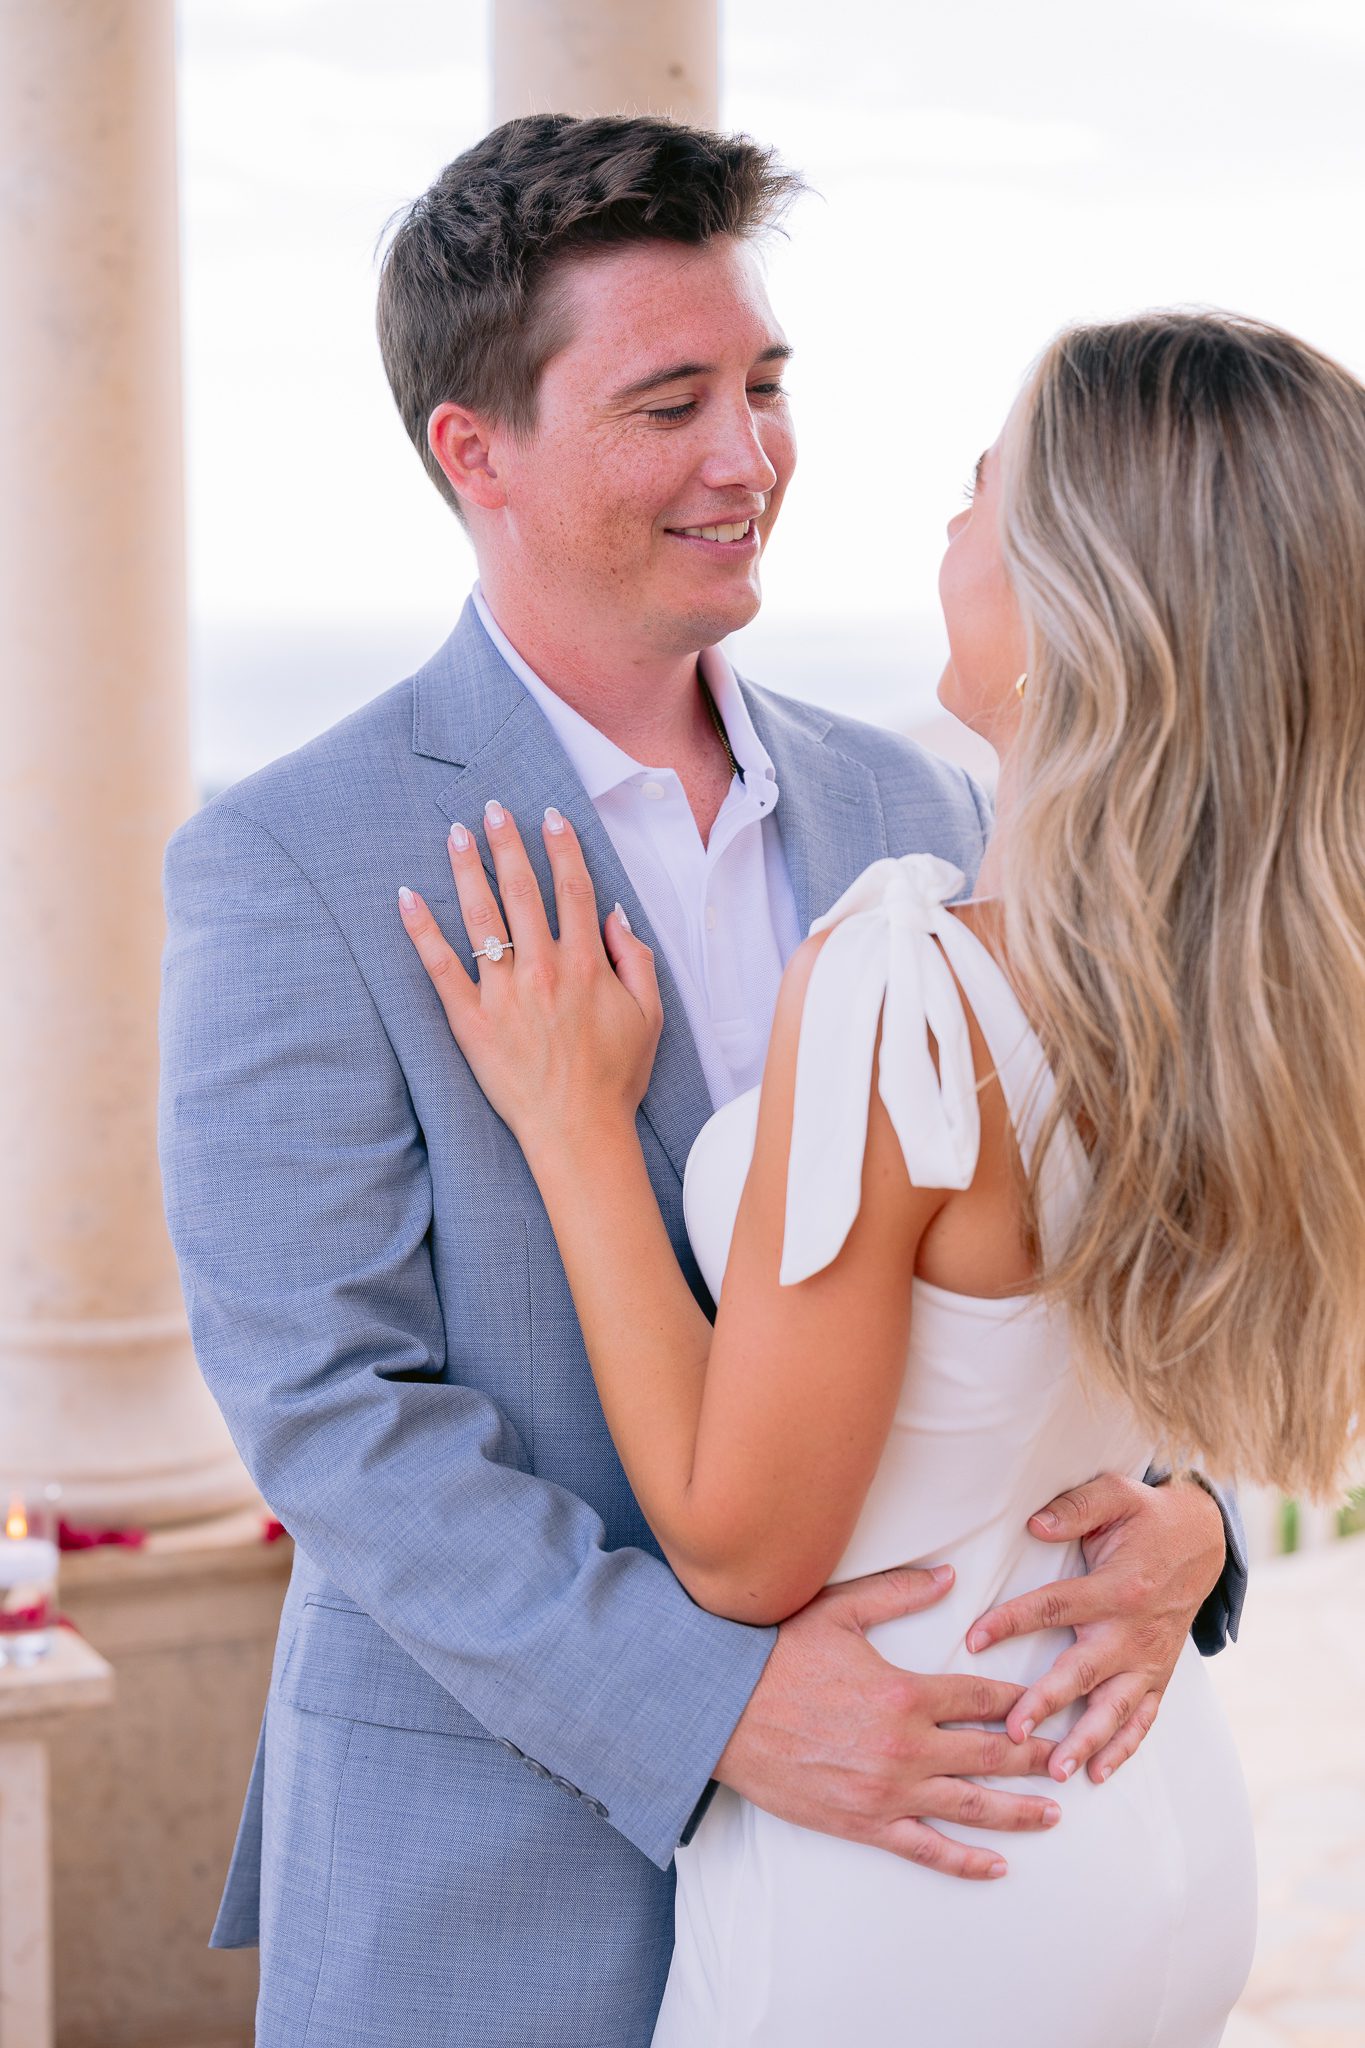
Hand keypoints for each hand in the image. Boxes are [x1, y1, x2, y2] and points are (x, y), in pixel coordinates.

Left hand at [398, 802, 662, 1155]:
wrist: (578, 1131)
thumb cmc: (616, 1076)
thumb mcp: (650, 1014)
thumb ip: (635, 959)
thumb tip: (614, 915)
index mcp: (586, 965)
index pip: (572, 890)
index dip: (561, 849)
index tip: (549, 817)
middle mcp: (543, 970)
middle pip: (522, 892)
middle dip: (507, 844)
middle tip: (492, 808)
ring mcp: (504, 995)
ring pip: (481, 919)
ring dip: (466, 871)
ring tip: (455, 835)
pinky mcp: (471, 1021)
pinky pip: (440, 968)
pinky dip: (422, 931)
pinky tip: (407, 898)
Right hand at [714, 1563, 1063, 1881]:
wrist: (720, 1711)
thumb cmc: (775, 1656)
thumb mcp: (837, 1611)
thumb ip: (899, 1592)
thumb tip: (949, 1576)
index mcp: (905, 1692)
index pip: (983, 1699)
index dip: (1021, 1702)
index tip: (1048, 1705)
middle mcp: (906, 1747)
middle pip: (990, 1755)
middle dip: (1033, 1757)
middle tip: (1068, 1760)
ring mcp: (887, 1792)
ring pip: (970, 1806)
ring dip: (1017, 1812)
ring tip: (1052, 1813)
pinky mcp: (863, 1823)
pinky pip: (926, 1849)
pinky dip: (965, 1861)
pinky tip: (997, 1865)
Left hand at [966, 1473, 1225, 1785]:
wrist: (1204, 1540)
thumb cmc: (1148, 1517)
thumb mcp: (1116, 1495)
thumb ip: (1075, 1508)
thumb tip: (1035, 1525)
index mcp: (1116, 1587)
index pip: (1055, 1606)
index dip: (1012, 1621)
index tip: (973, 1638)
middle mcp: (1133, 1630)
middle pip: (1083, 1672)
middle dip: (1048, 1703)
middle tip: (1014, 1731)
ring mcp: (1149, 1659)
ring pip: (1115, 1709)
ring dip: (1086, 1742)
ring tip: (1057, 1771)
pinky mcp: (1159, 1675)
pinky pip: (1143, 1719)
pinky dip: (1123, 1749)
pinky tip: (1097, 1774)